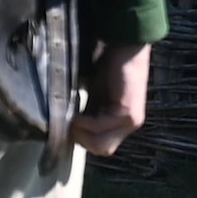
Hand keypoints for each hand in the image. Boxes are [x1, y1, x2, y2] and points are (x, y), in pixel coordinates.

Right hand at [62, 42, 152, 157]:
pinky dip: (84, 123)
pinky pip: (99, 128)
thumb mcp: (94, 97)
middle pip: (102, 150)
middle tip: (69, 121)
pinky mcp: (128, 114)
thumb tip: (65, 128)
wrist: (126, 47)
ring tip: (72, 116)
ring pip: (101, 145)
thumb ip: (87, 114)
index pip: (100, 146)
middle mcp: (129, 126)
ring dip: (81, 132)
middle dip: (81, 138)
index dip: (82, 138)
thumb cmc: (109, 68)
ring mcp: (131, 122)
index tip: (68, 123)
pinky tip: (77, 112)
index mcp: (121, 124)